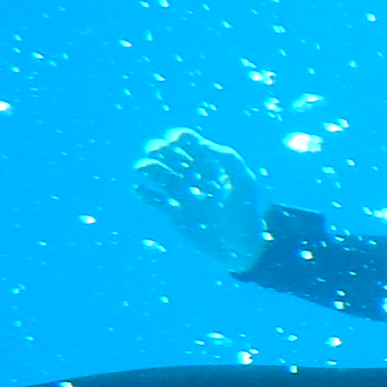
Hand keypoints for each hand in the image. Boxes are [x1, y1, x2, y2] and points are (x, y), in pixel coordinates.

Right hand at [134, 127, 266, 272]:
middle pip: (161, 149)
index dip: (177, 138)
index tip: (182, 151)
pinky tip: (152, 197)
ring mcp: (178, 191)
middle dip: (157, 150)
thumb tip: (203, 144)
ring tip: (160, 183)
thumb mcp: (244, 185)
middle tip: (172, 168)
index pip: (184, 138)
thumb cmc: (246, 215)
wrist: (238, 248)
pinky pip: (145, 194)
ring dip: (145, 168)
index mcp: (208, 163)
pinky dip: (141, 191)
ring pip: (149, 169)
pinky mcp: (169, 210)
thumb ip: (229, 159)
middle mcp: (190, 174)